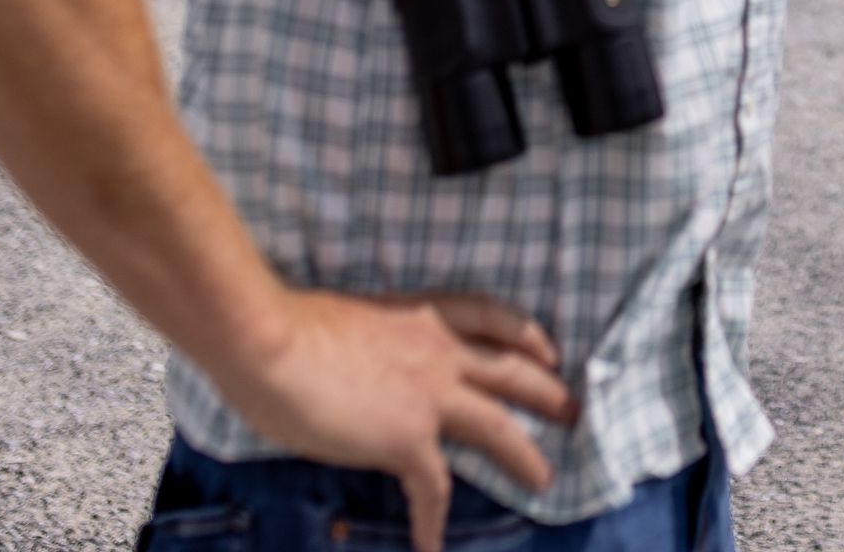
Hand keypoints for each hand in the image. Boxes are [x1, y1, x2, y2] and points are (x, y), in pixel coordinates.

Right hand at [216, 287, 578, 551]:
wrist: (270, 341)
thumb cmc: (288, 322)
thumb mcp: (350, 317)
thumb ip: (372, 341)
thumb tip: (359, 363)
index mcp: (423, 315)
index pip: (493, 317)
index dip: (526, 334)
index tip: (549, 348)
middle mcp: (438, 352)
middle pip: (512, 371)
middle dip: (548, 391)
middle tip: (574, 410)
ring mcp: (429, 397)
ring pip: (498, 428)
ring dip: (525, 457)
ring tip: (545, 481)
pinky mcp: (406, 440)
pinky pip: (431, 490)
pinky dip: (433, 521)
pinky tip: (431, 548)